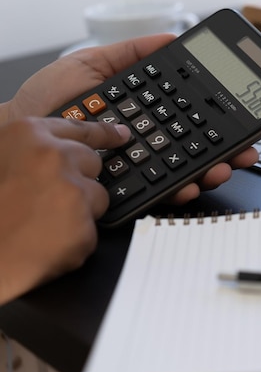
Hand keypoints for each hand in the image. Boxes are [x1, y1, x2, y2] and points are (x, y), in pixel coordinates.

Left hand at [0, 35, 257, 202]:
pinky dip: (179, 191)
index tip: (242, 118)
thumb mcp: (93, 64)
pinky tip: (190, 185)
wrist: (22, 130)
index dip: (219, 122)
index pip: (192, 119)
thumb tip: (171, 38)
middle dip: (228, 153)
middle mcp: (150, 143)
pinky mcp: (126, 190)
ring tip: (222, 168)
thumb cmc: (51, 100)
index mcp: (149, 115)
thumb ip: (133, 52)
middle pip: (198, 150)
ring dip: (211, 173)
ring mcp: (140, 168)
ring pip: (186, 174)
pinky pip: (159, 193)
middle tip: (244, 152)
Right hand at [0, 117, 130, 304]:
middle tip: (50, 200)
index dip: (105, 132)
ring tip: (42, 224)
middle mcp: (54, 158)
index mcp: (28, 135)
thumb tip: (60, 151)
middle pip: (94, 163)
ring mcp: (72, 191)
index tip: (121, 134)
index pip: (80, 128)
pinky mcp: (83, 224)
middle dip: (80, 181)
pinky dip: (74, 241)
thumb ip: (30, 151)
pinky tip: (46, 243)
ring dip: (80, 212)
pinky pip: (90, 231)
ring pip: (97, 197)